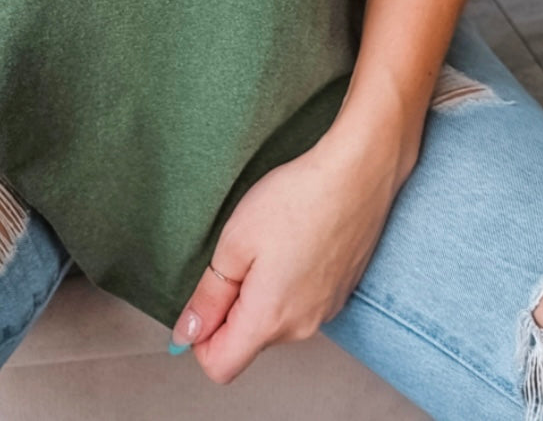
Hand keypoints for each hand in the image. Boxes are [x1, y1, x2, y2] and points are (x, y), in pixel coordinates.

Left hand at [170, 123, 412, 384]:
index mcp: (269, 319)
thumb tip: (187, 334)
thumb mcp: (234, 242)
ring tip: (266, 242)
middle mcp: (300, 328)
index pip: (220, 366)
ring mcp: (324, 313)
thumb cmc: (295, 200)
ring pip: (272, 321)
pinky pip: (297, 304)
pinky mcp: (337, 294)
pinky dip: (284, 283)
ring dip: (257, 292)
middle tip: (236, 253)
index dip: (199, 337)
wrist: (355, 175)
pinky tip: (290, 242)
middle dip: (229, 307)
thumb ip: (209, 296)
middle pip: (246, 341)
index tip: (201, 298)